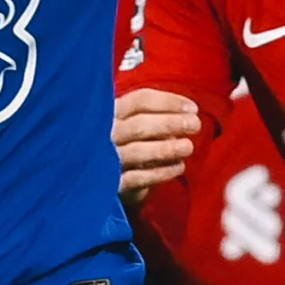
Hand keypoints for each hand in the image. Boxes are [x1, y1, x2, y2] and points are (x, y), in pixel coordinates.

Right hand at [114, 88, 200, 202]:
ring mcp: (104, 159)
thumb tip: (186, 116)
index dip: (169, 102)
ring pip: (137, 151)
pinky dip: (159, 173)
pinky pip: (136, 178)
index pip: (140, 100)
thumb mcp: (126, 123)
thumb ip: (151, 117)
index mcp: (108, 112)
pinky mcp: (110, 184)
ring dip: (166, 148)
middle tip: (195, 125)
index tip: (192, 108)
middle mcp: (103, 134)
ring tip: (188, 147)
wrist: (90, 178)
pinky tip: (178, 168)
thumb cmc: (117, 145)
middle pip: (139, 124)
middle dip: (170, 123)